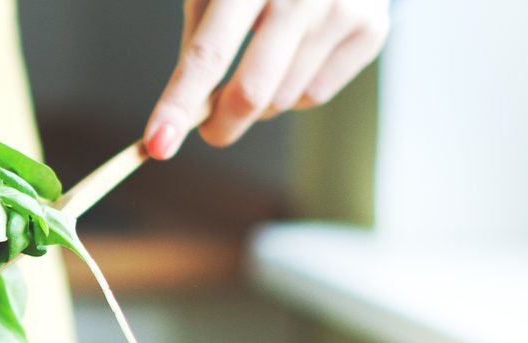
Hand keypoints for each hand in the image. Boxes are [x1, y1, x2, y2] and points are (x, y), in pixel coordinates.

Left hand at [143, 0, 388, 158]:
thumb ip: (201, 39)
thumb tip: (189, 110)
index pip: (207, 53)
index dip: (179, 103)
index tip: (157, 145)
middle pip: (252, 91)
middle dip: (222, 125)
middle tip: (210, 130)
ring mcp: (341, 10)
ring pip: (283, 100)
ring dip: (259, 102)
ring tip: (262, 62)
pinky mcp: (370, 30)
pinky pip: (315, 95)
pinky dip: (295, 91)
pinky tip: (297, 55)